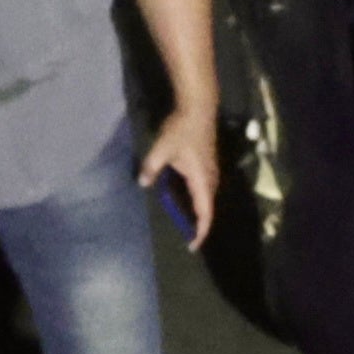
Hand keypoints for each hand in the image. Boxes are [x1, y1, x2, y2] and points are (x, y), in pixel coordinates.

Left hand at [137, 101, 216, 249]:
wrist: (198, 107)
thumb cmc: (182, 129)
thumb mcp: (162, 149)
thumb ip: (152, 168)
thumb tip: (143, 183)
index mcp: (202, 180)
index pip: (205, 213)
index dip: (200, 232)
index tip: (192, 245)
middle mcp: (210, 179)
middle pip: (207, 208)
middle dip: (198, 224)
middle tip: (185, 237)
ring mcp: (211, 170)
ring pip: (206, 198)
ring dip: (198, 212)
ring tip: (185, 222)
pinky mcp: (207, 164)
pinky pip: (203, 188)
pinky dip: (196, 199)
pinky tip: (183, 197)